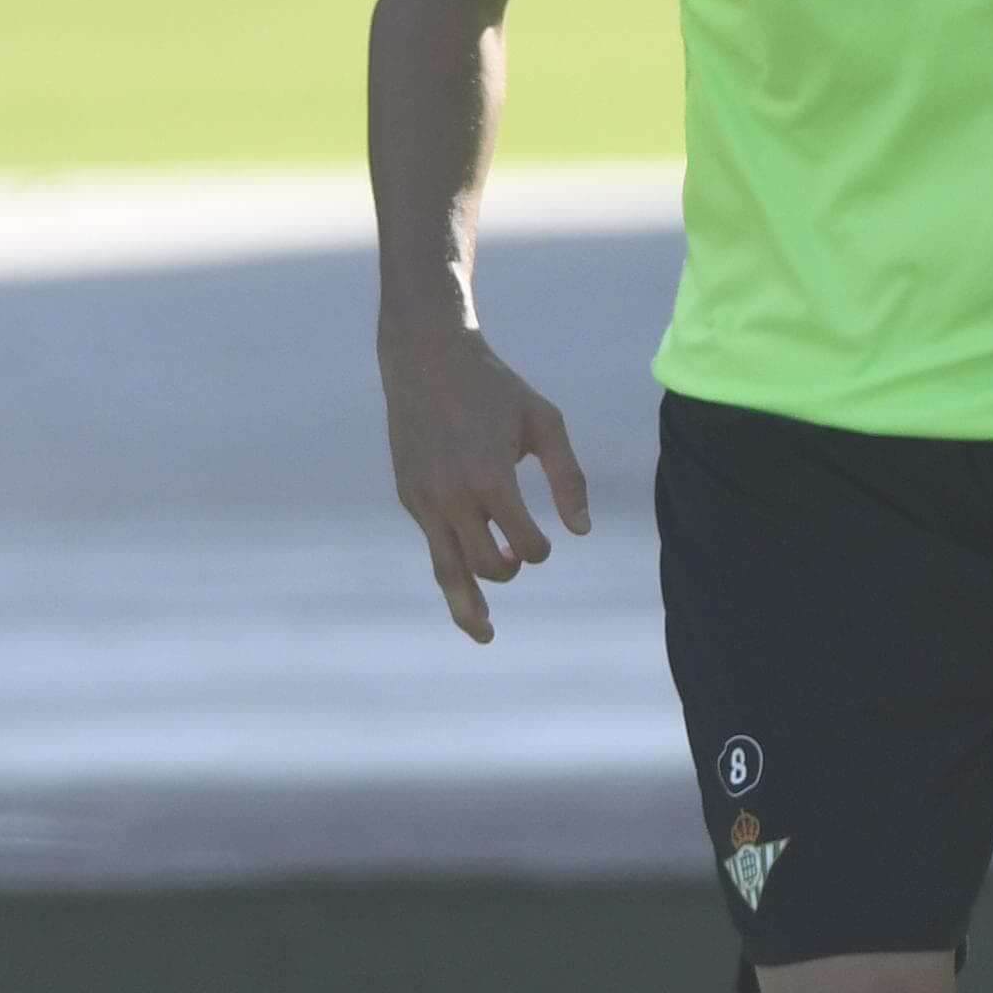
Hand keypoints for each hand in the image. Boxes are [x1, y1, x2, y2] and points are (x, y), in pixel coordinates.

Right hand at [379, 318, 588, 641]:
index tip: (543, 541)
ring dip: (466, 607)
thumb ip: (568, 478)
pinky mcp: (409, 495)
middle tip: (519, 561)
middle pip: (486, 567)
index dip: (540, 550)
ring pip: (447, 570)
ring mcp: (425, 499)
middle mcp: (453, 497)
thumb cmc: (494, 388)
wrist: (426, 357)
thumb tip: (582, 532)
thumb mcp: (544, 422)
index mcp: (491, 479)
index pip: (525, 543)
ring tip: (483, 634)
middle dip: (509, 572)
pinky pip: (433, 541)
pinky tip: (465, 560)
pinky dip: (451, 559)